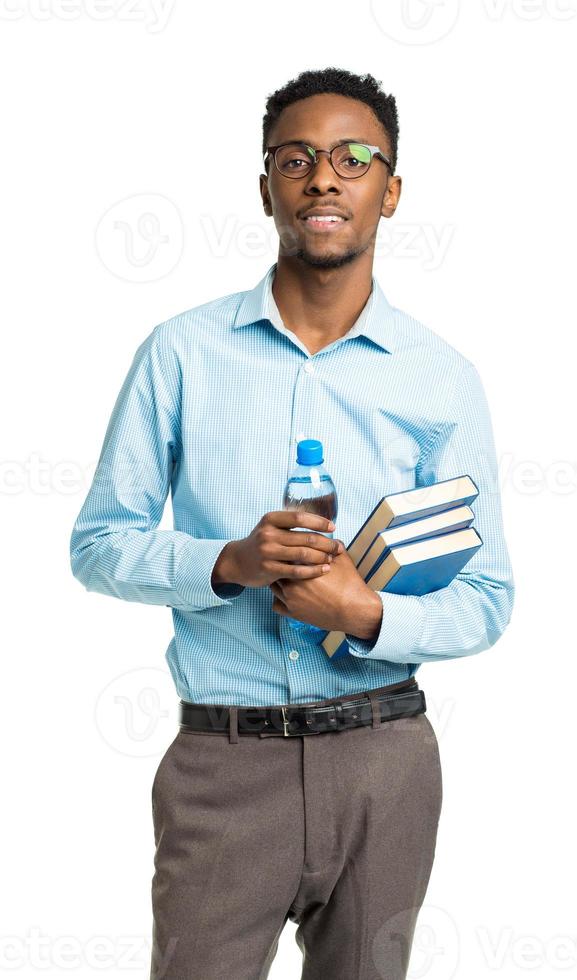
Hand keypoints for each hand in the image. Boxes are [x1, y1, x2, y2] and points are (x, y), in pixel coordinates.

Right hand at [219, 510, 343, 588]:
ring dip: (322, 557)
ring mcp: (267, 552)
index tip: (333, 528)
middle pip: (306, 538)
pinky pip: (297, 570)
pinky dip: (314, 571)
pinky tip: (324, 570)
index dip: (319, 522)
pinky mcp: (269, 569)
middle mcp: (268, 534)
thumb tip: (320, 523)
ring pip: (303, 554)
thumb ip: (289, 525)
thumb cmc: (260, 543)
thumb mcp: (270, 528)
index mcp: (271, 519)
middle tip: (338, 547)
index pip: (300, 517)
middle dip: (326, 543)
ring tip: (332, 558)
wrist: (237, 562)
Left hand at [269, 544, 375, 634]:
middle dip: (283, 565)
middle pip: (278, 568)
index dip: (290, 551)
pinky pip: (275, 604)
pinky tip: (290, 596)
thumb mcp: (342, 559)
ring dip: (280, 581)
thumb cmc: (349, 584)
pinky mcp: (293, 613)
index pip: (287, 552)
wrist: (354, 610)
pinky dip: (279, 599)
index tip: (294, 551)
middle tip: (290, 565)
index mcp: (303, 566)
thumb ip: (332, 546)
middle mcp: (292, 581)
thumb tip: (329, 539)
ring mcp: (290, 598)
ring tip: (290, 580)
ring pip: (274, 585)